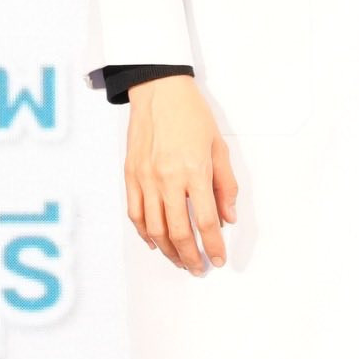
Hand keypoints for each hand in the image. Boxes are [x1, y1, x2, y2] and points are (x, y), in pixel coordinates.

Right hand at [124, 74, 238, 274]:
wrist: (159, 90)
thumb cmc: (191, 115)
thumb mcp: (218, 147)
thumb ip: (225, 185)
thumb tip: (228, 218)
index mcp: (194, 171)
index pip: (206, 221)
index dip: (213, 246)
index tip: (218, 259)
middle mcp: (167, 179)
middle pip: (178, 232)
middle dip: (190, 256)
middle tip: (199, 268)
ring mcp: (145, 179)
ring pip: (154, 229)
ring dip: (168, 251)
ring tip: (180, 261)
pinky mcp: (130, 175)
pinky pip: (136, 213)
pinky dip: (145, 233)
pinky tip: (156, 242)